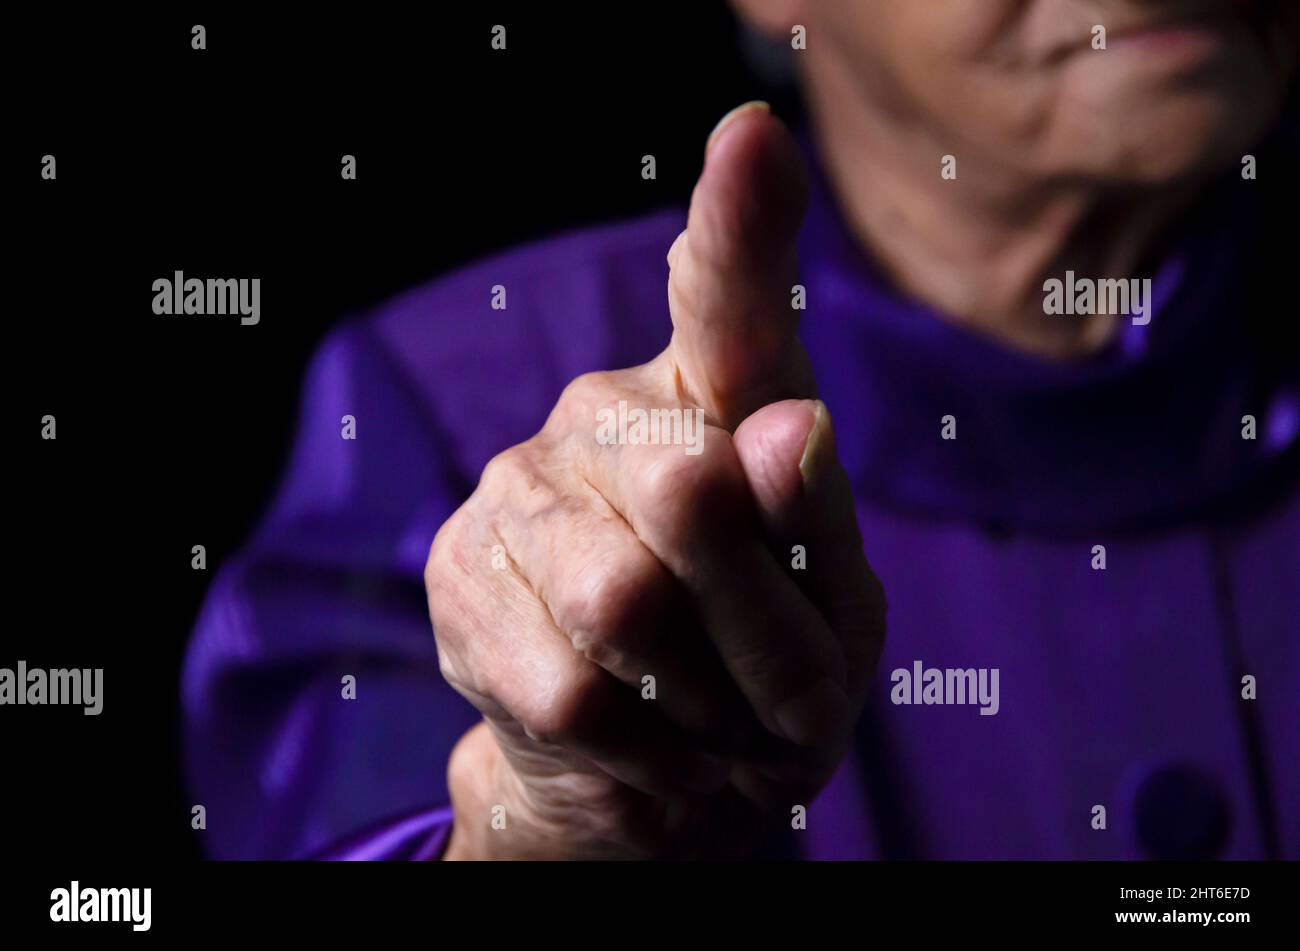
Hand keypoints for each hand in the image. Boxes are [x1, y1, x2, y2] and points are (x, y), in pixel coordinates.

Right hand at [427, 102, 885, 859]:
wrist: (652, 765)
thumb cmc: (764, 667)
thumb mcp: (832, 609)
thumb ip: (809, 521)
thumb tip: (783, 428)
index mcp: (724, 395)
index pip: (729, 297)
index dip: (740, 221)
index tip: (752, 140)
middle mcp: (611, 413)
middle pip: (695, 498)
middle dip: (763, 636)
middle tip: (776, 694)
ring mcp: (521, 486)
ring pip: (624, 605)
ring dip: (702, 702)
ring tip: (707, 715)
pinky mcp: (458, 576)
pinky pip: (570, 689)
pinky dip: (640, 748)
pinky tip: (643, 738)